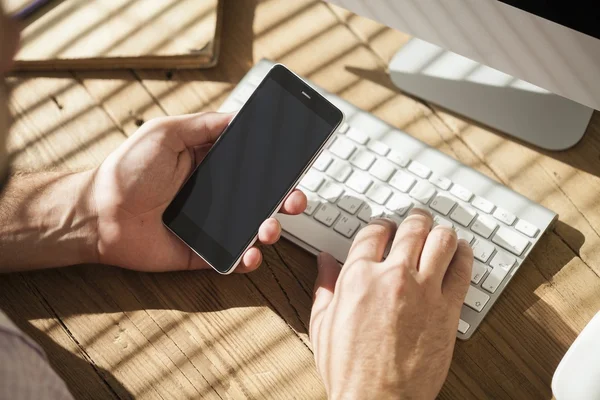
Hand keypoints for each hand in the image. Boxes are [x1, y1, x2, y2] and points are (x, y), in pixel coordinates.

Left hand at [92, 112, 306, 271]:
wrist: (100, 214)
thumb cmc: (127, 169)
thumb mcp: (166, 133)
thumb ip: (204, 125)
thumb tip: (240, 115)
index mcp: (211, 163)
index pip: (254, 164)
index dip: (278, 165)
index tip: (297, 163)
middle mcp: (217, 194)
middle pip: (263, 197)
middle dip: (286, 199)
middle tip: (295, 200)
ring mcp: (213, 224)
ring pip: (254, 228)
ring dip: (272, 229)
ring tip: (269, 228)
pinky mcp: (203, 252)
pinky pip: (233, 258)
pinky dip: (249, 259)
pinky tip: (251, 254)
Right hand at [310, 209, 472, 398]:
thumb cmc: (348, 369)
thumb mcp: (323, 323)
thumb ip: (325, 285)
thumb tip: (324, 261)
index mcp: (358, 276)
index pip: (374, 231)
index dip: (381, 225)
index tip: (386, 229)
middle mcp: (393, 276)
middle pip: (412, 228)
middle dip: (415, 220)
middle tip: (417, 221)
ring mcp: (424, 291)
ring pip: (442, 240)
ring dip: (441, 232)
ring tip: (441, 234)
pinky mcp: (447, 309)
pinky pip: (463, 269)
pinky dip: (464, 255)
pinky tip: (461, 253)